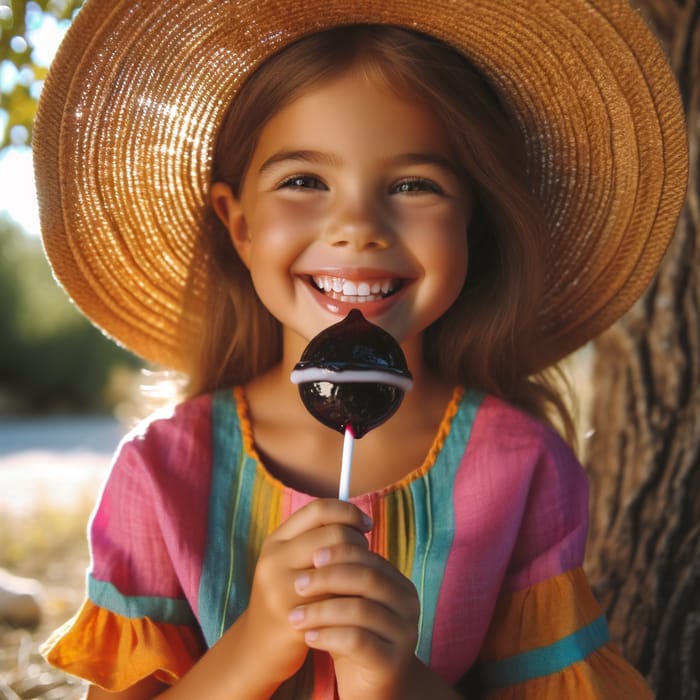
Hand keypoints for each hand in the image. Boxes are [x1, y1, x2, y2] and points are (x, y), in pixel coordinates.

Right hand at [242, 498, 372, 688]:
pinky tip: (356, 599)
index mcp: (276, 540)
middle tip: (365, 556)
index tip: (366, 524)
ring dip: (359, 568)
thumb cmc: (288, 597)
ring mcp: (282, 588)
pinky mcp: (294, 617)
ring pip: (339, 564)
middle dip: (359, 542)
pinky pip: (338, 595)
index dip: (349, 511)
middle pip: (334, 534)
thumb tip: (358, 517)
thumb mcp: (290, 561)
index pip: (319, 509)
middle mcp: (275, 560)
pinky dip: (354, 594)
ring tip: (359, 577)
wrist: (259, 648)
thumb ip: (316, 537)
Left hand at [287, 532, 420, 699]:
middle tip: (299, 583)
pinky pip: (357, 641)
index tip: (310, 556)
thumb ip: (343, 579)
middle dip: (329, 577)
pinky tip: (309, 638)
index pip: (369, 558)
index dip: (339, 553)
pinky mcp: (392, 662)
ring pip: (360, 610)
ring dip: (322, 610)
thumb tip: (316, 545)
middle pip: (367, 578)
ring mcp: (404, 634)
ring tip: (295, 616)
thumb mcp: (351, 604)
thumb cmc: (355, 637)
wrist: (373, 687)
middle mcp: (408, 605)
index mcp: (399, 584)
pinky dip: (329, 636)